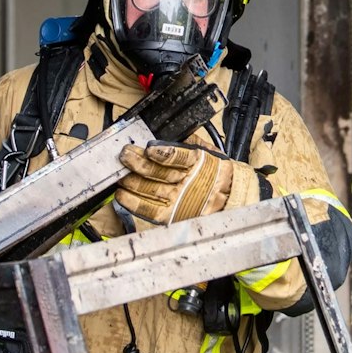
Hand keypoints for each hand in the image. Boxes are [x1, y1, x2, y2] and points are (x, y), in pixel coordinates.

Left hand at [115, 141, 235, 224]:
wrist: (232, 196)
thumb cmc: (217, 170)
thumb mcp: (209, 150)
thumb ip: (188, 142)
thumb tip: (163, 137)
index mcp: (200, 161)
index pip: (180, 157)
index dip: (163, 153)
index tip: (148, 148)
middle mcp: (190, 182)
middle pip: (161, 174)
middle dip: (139, 165)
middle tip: (124, 157)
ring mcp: (182, 200)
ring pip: (153, 191)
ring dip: (133, 183)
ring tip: (119, 175)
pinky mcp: (175, 215)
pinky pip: (152, 211)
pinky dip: (136, 203)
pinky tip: (123, 196)